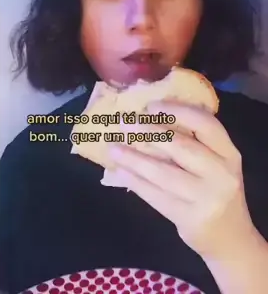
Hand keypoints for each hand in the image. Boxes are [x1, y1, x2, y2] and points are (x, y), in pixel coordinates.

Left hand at [108, 100, 259, 259]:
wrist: (229, 237)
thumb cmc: (211, 188)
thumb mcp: (212, 163)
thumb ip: (190, 141)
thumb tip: (144, 116)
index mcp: (228, 152)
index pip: (206, 124)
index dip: (177, 112)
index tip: (151, 106)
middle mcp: (222, 173)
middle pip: (182, 147)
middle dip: (149, 132)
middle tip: (123, 122)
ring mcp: (207, 197)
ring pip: (164, 173)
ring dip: (134, 159)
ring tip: (113, 148)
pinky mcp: (190, 217)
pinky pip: (155, 195)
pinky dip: (134, 181)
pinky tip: (119, 172)